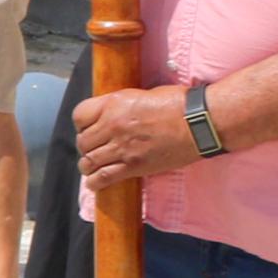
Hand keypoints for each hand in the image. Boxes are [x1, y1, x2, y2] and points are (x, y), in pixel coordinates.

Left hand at [75, 84, 203, 192]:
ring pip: (89, 160)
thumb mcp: (140, 94)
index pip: (79, 115)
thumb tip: (110, 114)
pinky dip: (96, 182)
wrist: (199, 122)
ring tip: (92, 166)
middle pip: (82, 141)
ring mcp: (122, 147)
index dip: (81, 123)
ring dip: (88, 165)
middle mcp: (112, 125)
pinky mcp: (134, 166)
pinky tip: (95, 183)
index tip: (87, 128)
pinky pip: (104, 177)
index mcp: (113, 104)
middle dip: (85, 146)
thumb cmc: (177, 103)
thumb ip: (120, 105)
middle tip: (93, 149)